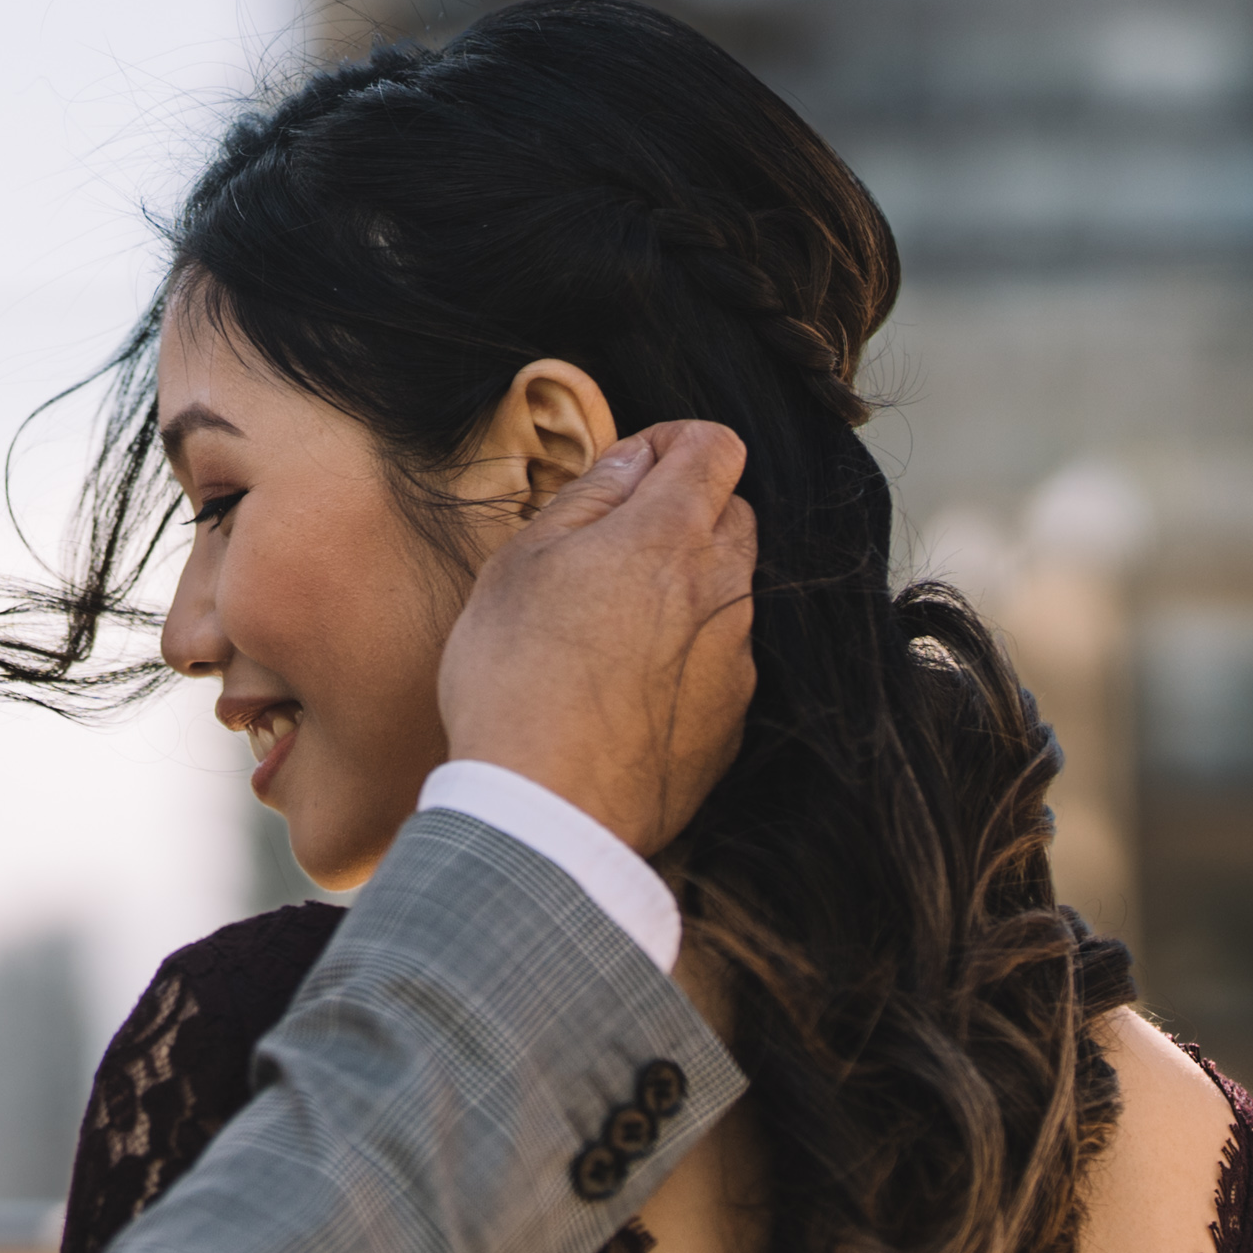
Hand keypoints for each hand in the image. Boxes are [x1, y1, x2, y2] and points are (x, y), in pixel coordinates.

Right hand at [435, 420, 755, 854]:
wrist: (547, 809)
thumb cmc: (516, 678)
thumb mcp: (520, 563)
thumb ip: (587, 498)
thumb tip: (630, 461)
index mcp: (669, 536)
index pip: (716, 446)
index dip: (672, 443)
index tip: (631, 470)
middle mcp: (722, 590)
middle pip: (734, 513)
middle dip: (684, 512)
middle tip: (611, 548)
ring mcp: (736, 658)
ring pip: (730, 590)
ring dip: (685, 587)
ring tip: (609, 628)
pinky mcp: (734, 719)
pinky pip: (723, 659)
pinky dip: (686, 655)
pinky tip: (625, 687)